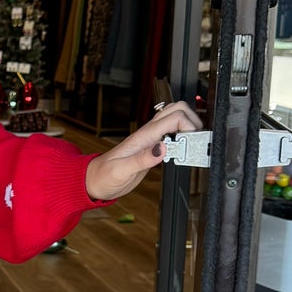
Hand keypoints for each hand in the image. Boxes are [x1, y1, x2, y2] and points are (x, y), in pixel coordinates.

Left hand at [84, 100, 202, 201]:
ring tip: (192, 145)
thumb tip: (163, 149)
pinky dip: (182, 137)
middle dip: (193, 120)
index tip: (192, 142)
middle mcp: (149, 134)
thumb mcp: (122, 170)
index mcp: (144, 136)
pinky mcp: (153, 147)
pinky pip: (172, 133)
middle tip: (196, 140)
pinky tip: (183, 150)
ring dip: (189, 126)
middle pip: (177, 109)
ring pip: (175, 118)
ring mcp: (152, 139)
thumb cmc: (104, 175)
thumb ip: (143, 159)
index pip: (174, 117)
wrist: (95, 181)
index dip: (189, 126)